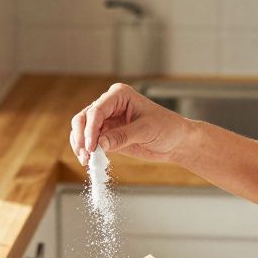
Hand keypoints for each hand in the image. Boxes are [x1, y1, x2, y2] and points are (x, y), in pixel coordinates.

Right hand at [69, 83, 193, 165]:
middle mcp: (109, 105)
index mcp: (119, 95)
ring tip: (86, 161)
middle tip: (85, 155)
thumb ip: (122, 136)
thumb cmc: (168, 128)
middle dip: (81, 137)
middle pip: (83, 118)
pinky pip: (90, 142)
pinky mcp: (107, 135)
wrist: (176, 142)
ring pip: (82, 130)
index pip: (97, 110)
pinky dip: (87, 152)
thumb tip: (100, 144)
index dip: (90, 129)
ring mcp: (106, 120)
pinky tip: (90, 162)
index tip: (91, 146)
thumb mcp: (146, 131)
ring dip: (81, 146)